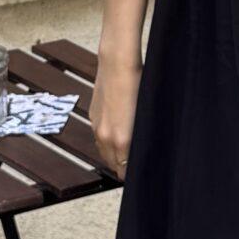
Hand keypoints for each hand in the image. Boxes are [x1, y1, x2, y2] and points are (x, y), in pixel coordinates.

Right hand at [91, 64, 137, 180]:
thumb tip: (145, 147)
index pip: (125, 170)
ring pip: (104, 152)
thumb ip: (141, 136)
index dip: (132, 173)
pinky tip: (117, 134)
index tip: (141, 172)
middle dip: (123, 167)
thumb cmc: (138, 85)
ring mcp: (97, 127)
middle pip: (113, 164)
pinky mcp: (93, 117)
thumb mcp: (145, 114)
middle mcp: (106, 137)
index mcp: (122, 140)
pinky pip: (99, 138)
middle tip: (135, 165)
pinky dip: (107, 141)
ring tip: (126, 153)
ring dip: (114, 155)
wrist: (117, 65)